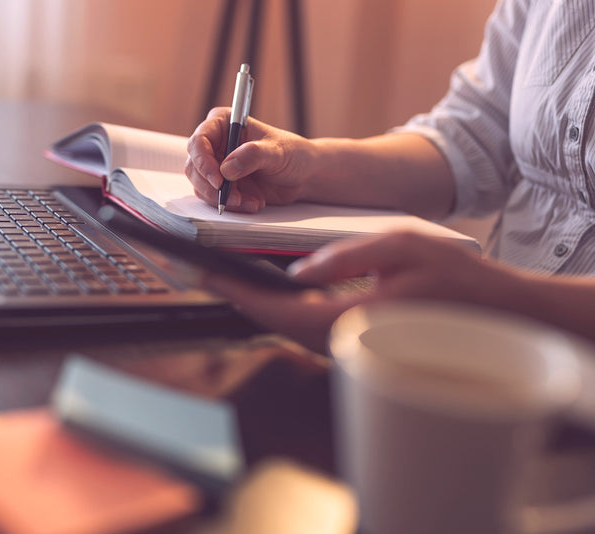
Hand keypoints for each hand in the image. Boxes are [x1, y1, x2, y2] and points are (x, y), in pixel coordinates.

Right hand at [185, 107, 315, 212]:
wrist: (302, 175)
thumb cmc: (292, 154)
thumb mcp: (276, 152)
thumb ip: (252, 156)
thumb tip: (227, 168)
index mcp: (223, 123)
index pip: (199, 141)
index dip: (203, 162)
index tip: (219, 180)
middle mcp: (215, 143)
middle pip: (194, 166)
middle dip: (212, 186)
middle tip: (234, 197)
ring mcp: (217, 165)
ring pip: (201, 185)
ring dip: (223, 198)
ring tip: (249, 200)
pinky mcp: (222, 184)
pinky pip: (214, 198)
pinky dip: (232, 205)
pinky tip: (253, 202)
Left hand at [200, 231, 504, 353]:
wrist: (493, 311)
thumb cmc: (456, 276)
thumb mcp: (402, 246)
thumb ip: (347, 256)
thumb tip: (299, 270)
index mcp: (354, 318)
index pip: (280, 311)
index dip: (239, 294)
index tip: (207, 275)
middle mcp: (347, 341)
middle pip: (277, 324)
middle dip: (239, 299)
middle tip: (206, 271)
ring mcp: (352, 347)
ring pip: (290, 331)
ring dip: (258, 307)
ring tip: (230, 278)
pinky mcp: (357, 343)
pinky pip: (308, 330)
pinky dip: (282, 313)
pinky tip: (272, 293)